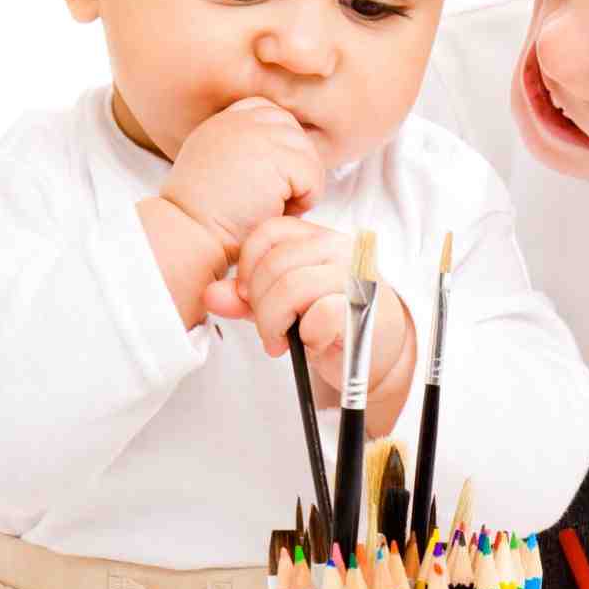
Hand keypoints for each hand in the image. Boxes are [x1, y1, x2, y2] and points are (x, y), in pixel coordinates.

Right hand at [160, 99, 323, 262]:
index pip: (270, 114)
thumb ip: (242, 150)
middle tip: (276, 198)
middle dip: (294, 166)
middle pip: (293, 132)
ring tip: (275, 207)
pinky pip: (312, 176)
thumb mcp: (214, 167)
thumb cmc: (202, 217)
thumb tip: (281, 155)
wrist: (189, 232)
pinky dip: (305, 200)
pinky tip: (279, 213)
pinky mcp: (275, 157)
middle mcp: (239, 121)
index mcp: (223, 122)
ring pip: (307, 154)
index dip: (279, 147)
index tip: (270, 178)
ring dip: (300, 185)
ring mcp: (257, 135)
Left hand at [203, 217, 408, 390]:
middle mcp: (342, 249)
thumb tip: (211, 295)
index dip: (248, 265)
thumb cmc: (334, 325)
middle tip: (267, 328)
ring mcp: (356, 276)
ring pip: (290, 288)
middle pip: (275, 264)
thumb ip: (248, 298)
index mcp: (322, 239)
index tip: (246, 295)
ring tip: (280, 340)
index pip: (271, 231)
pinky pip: (318, 316)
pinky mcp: (364, 308)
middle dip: (258, 304)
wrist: (377, 357)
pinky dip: (307, 336)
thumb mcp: (285, 306)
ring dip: (275, 323)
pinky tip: (311, 344)